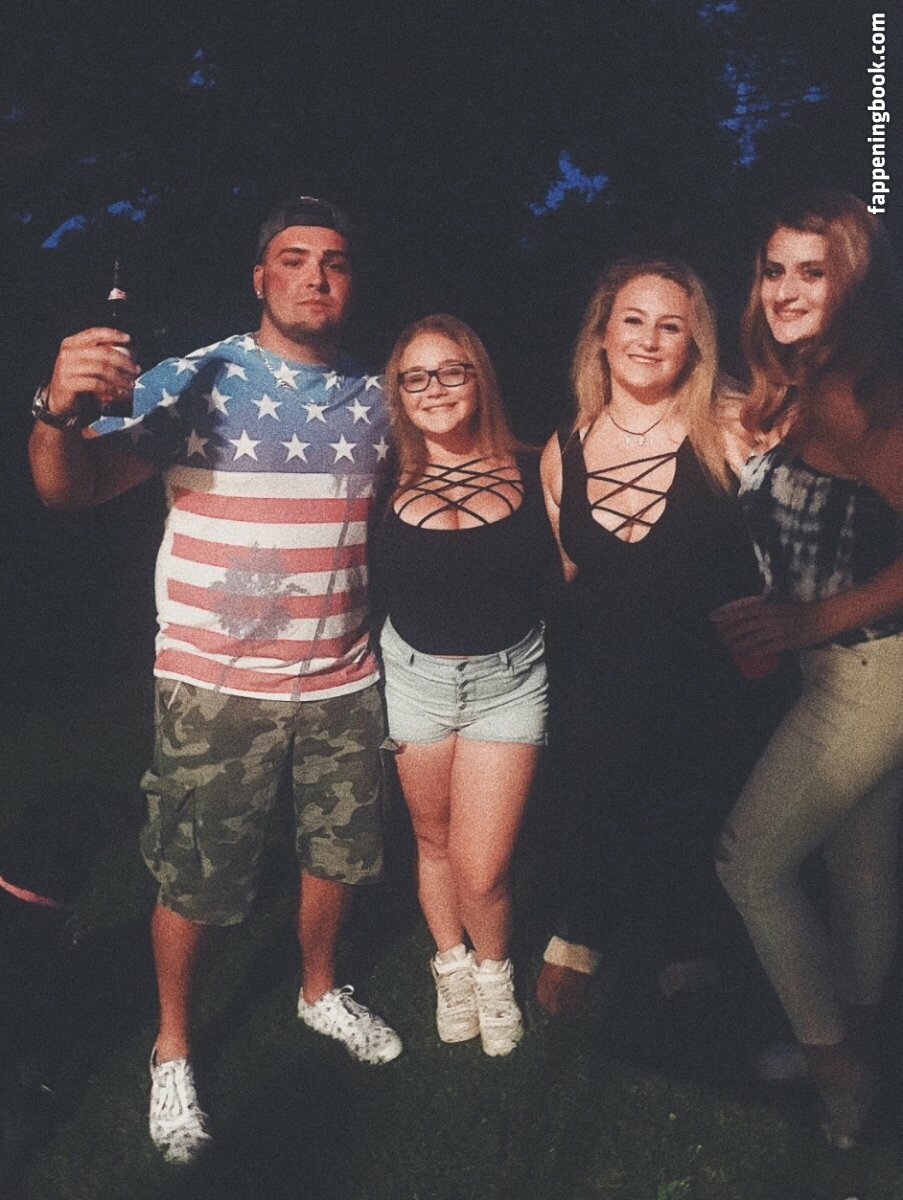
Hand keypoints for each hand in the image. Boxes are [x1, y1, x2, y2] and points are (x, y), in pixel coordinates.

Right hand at [47, 327, 139, 415]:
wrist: (59, 401)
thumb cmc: (77, 381)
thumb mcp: (84, 364)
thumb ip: (99, 356)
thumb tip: (127, 353)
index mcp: (71, 343)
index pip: (94, 333)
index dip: (112, 334)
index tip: (127, 338)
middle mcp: (68, 353)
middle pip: (102, 352)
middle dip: (123, 361)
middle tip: (136, 369)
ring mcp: (67, 368)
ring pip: (101, 369)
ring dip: (120, 378)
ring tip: (130, 384)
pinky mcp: (69, 383)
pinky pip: (96, 384)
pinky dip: (112, 389)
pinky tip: (120, 393)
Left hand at [711, 594, 825, 654]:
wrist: (824, 616)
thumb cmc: (801, 609)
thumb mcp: (781, 604)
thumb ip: (766, 607)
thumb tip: (749, 610)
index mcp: (770, 606)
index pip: (743, 611)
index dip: (728, 616)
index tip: (716, 620)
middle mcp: (772, 618)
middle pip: (745, 626)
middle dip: (730, 632)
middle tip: (720, 638)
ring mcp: (779, 630)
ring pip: (754, 638)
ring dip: (739, 643)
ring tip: (730, 646)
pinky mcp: (787, 642)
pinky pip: (767, 648)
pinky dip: (755, 650)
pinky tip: (747, 652)